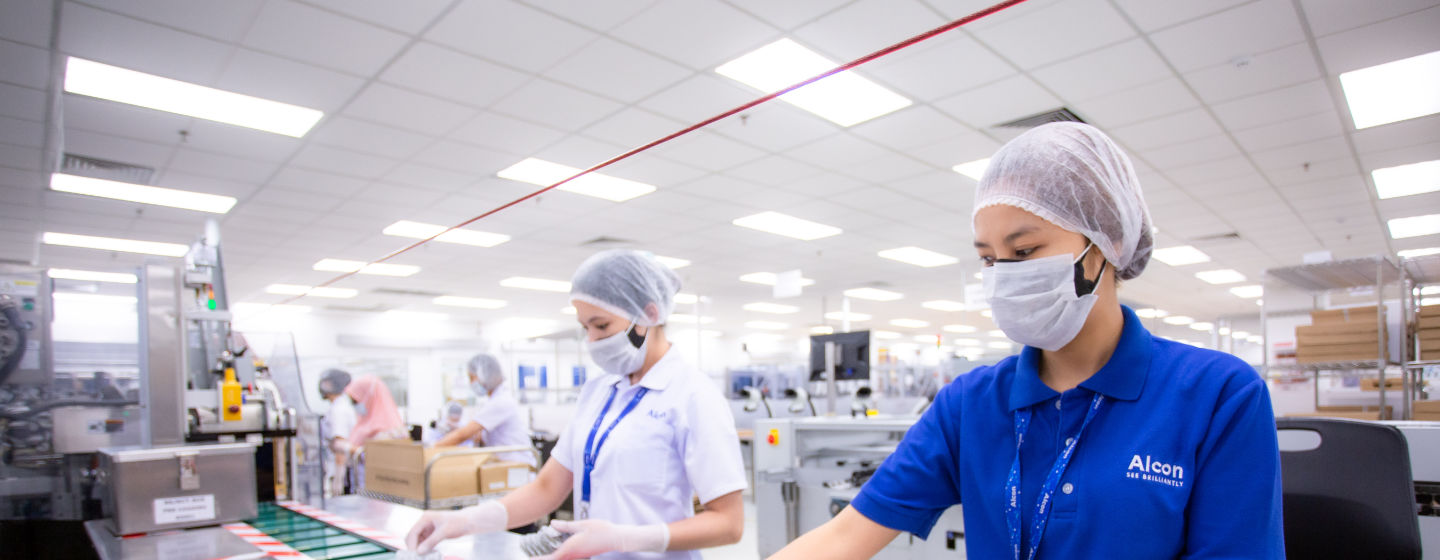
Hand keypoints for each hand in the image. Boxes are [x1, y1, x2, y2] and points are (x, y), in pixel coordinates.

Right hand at [405, 500, 506, 553]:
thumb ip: (431, 541)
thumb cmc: (458, 522)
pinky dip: (425, 548)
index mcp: (425, 518)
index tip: (414, 554)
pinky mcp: (432, 533)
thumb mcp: (444, 532)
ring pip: (418, 541)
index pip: (413, 532)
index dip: (412, 544)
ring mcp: (428, 528)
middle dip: (414, 546)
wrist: (468, 522)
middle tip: (417, 557)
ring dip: (419, 548)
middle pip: (413, 536)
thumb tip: (419, 551)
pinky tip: (429, 554)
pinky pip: (424, 542)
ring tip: (424, 556)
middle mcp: (425, 522)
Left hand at [535, 519, 668, 559]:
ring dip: (551, 557)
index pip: (549, 559)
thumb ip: (566, 526)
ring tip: (540, 554)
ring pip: (560, 559)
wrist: (616, 538)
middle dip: (543, 559)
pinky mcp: (581, 555)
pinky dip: (558, 555)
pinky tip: (557, 550)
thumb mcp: (582, 525)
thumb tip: (552, 524)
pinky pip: (566, 557)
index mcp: (569, 549)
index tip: (529, 559)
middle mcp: (572, 556)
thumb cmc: (601, 530)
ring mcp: (577, 556)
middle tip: (532, 556)